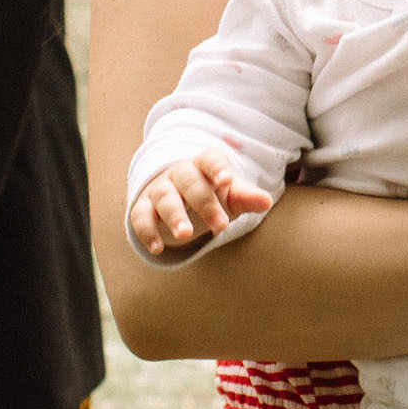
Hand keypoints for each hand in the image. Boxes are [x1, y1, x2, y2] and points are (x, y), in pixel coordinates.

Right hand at [128, 149, 271, 255]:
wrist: (179, 197)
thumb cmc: (212, 194)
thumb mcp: (231, 195)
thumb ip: (246, 197)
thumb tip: (266, 202)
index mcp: (204, 165)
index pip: (210, 160)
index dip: (217, 168)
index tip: (227, 180)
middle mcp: (179, 173)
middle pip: (188, 181)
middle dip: (203, 202)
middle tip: (220, 226)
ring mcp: (160, 189)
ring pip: (164, 197)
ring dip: (174, 216)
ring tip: (185, 235)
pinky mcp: (143, 206)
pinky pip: (140, 216)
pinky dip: (147, 231)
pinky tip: (157, 248)